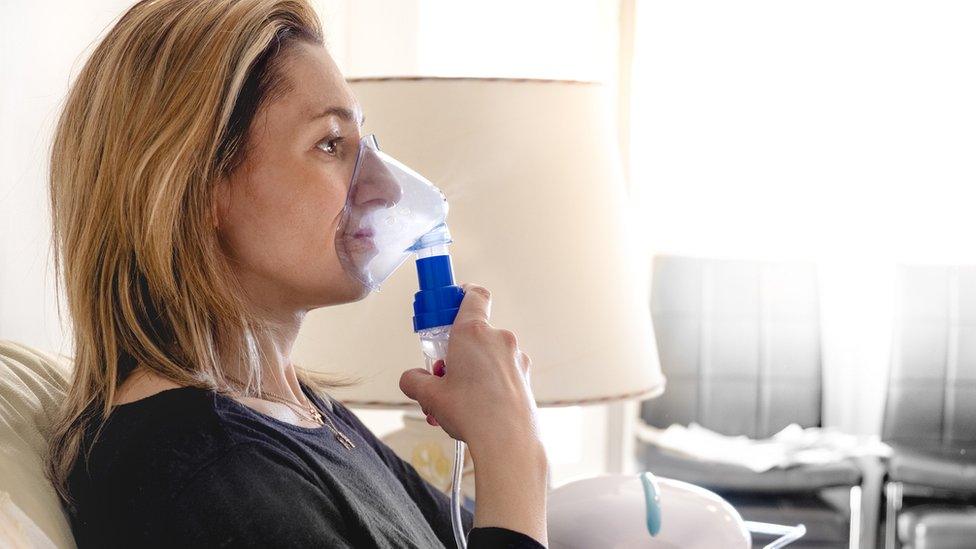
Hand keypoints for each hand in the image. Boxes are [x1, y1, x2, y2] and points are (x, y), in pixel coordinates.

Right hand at [399, 283, 542, 456]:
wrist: (508, 441)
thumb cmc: (471, 412)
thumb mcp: (429, 396)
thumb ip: (414, 381)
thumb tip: (412, 379)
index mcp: (473, 332)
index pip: (474, 294)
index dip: (461, 295)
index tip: (448, 308)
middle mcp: (498, 338)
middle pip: (475, 332)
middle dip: (457, 351)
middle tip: (444, 375)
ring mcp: (516, 357)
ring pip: (489, 355)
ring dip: (473, 370)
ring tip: (458, 401)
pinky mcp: (525, 377)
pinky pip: (502, 372)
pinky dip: (490, 383)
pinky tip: (477, 408)